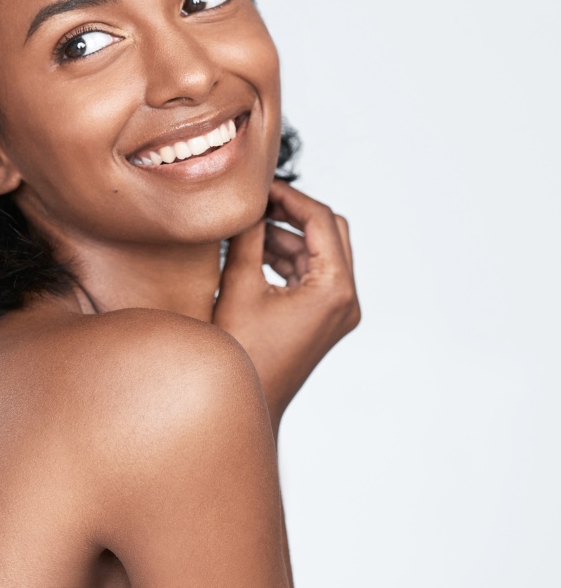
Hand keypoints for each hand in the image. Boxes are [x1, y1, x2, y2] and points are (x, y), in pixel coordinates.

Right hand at [213, 180, 360, 433]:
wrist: (248, 403)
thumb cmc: (242, 353)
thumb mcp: (240, 285)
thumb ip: (248, 237)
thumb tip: (250, 202)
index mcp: (335, 289)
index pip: (320, 220)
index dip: (289, 196)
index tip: (261, 184)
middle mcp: (346, 299)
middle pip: (329, 232)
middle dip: (293, 213)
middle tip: (258, 200)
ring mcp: (339, 311)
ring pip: (319, 252)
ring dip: (287, 236)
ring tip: (247, 226)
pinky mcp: (325, 319)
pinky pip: (312, 275)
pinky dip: (287, 259)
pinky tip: (254, 251)